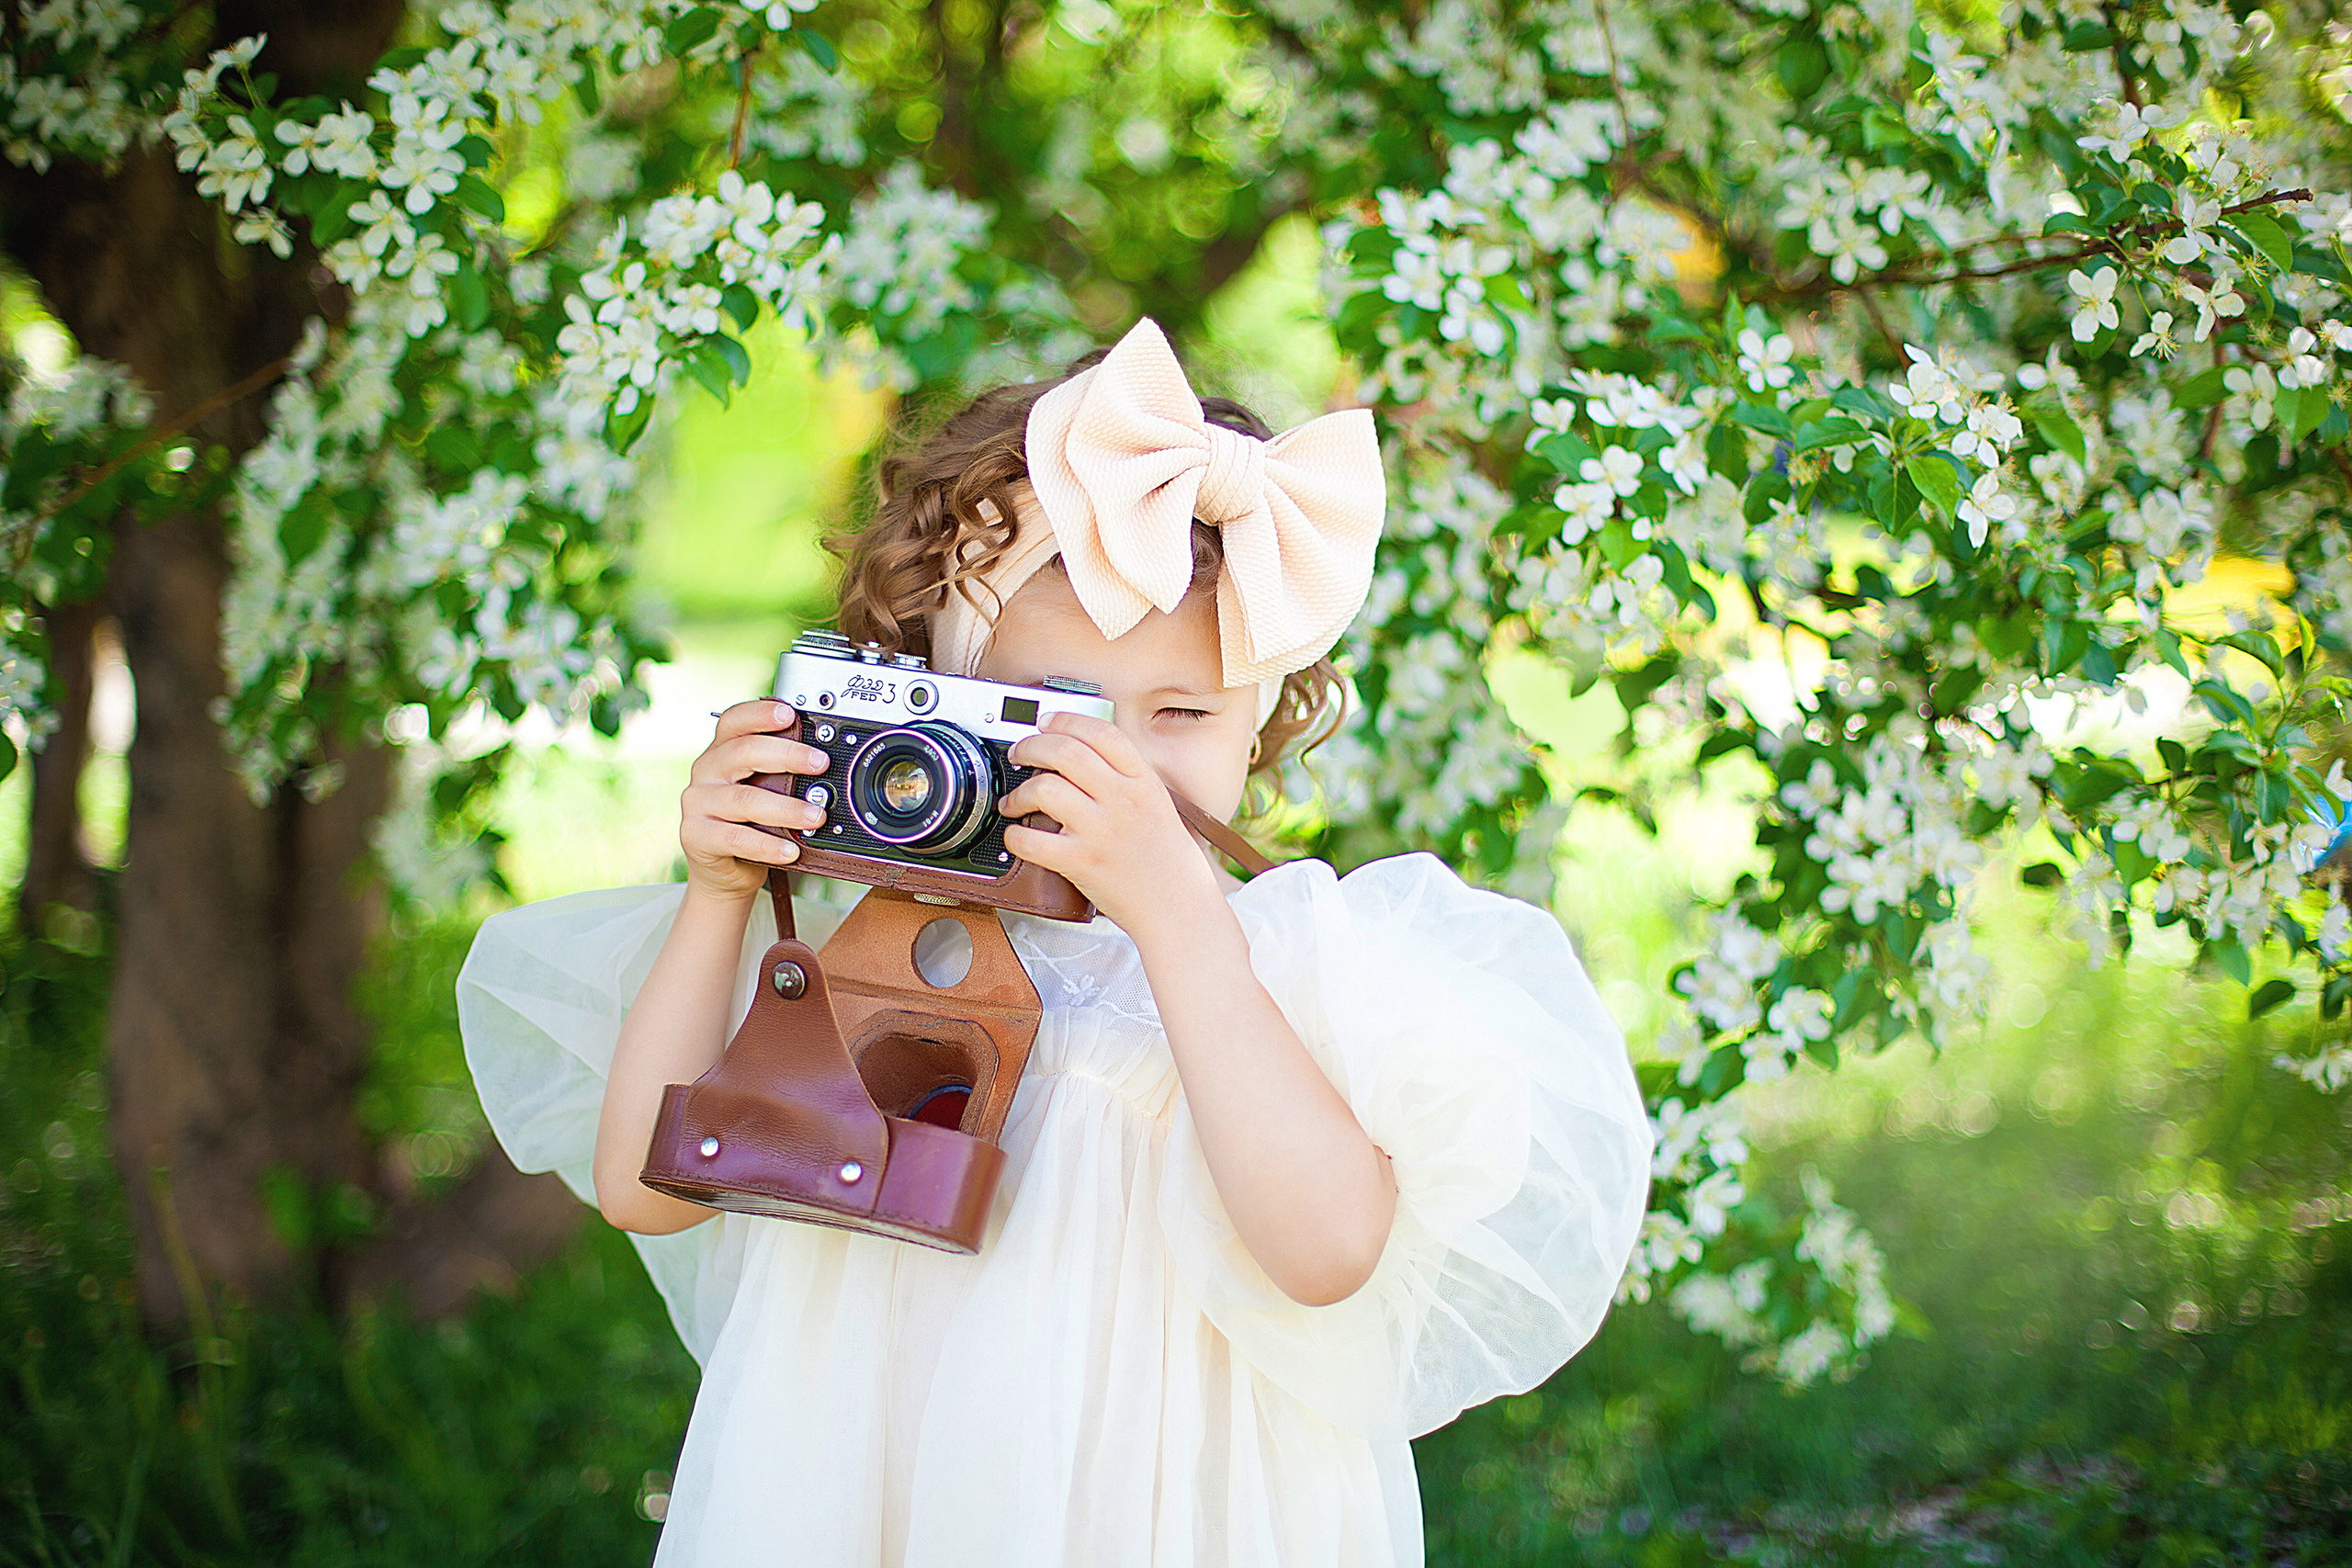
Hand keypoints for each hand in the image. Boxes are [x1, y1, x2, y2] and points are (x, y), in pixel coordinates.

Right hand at [678, 700, 830, 901]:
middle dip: (787, 755)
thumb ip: (782, 774)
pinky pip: (735, 838)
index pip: (734, 721)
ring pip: (744, 800)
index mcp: (722, 751)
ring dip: (786, 808)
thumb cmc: (750, 822)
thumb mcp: (765, 791)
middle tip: (820, 763)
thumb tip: (823, 765)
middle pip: (742, 753)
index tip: (790, 714)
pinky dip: (767, 845)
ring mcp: (697, 803)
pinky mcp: (695, 835)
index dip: (760, 714)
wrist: (724, 869)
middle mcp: (706, 771)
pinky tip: (790, 850)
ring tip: (815, 816)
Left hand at [997, 711, 1220, 935]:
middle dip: (1031, 746)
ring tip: (1014, 801)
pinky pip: (1032, 839)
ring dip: (1018, 792)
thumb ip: (1127, 779)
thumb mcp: (1160, 805)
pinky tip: (1017, 835)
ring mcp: (1101, 831)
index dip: (1067, 720)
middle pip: (1065, 751)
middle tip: (1019, 754)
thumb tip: (1084, 758)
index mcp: (1143, 782)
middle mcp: (1122, 800)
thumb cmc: (1169, 861)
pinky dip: (1014, 835)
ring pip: (1044, 788)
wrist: (1178, 906)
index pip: (1101, 733)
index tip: (1047, 723)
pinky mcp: (1082, 862)